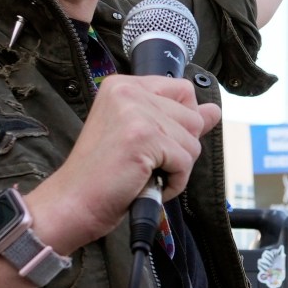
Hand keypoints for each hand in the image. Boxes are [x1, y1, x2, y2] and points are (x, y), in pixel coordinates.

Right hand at [23, 75, 220, 248]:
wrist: (73, 202)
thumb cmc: (103, 175)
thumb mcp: (140, 136)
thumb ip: (177, 119)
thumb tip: (214, 111)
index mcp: (124, 85)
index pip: (183, 90)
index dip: (182, 122)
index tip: (158, 142)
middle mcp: (129, 91)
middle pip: (192, 117)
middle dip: (178, 148)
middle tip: (144, 162)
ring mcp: (135, 112)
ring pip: (192, 141)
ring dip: (176, 167)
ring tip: (143, 173)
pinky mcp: (143, 137)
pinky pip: (185, 161)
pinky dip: (174, 182)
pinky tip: (147, 183)